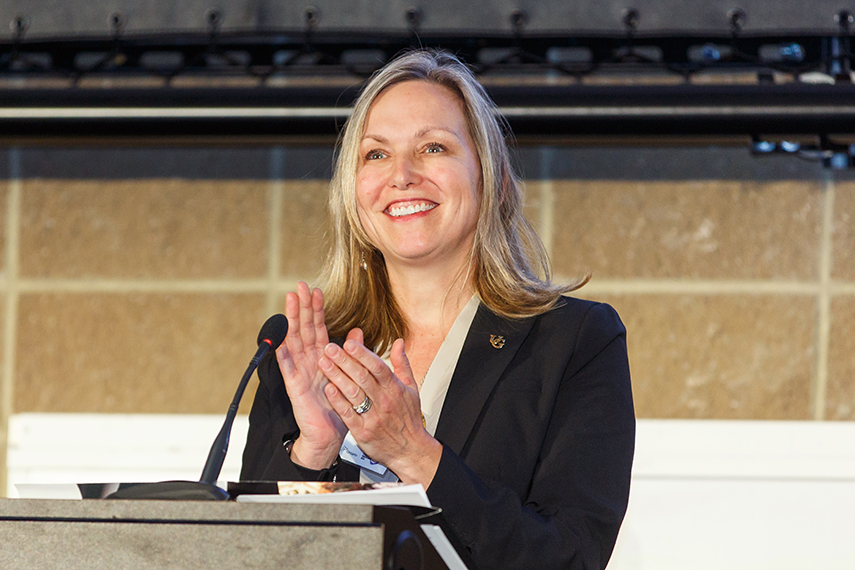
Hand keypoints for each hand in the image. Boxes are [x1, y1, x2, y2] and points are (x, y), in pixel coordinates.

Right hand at [277, 282, 356, 468]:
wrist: (328, 433)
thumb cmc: (338, 405)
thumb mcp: (349, 374)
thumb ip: (352, 352)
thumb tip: (358, 330)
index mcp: (323, 357)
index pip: (318, 327)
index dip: (316, 309)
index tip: (316, 290)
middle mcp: (309, 360)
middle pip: (304, 328)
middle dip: (302, 307)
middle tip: (300, 286)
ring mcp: (300, 371)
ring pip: (294, 340)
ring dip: (292, 320)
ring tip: (290, 300)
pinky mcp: (294, 385)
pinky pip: (287, 366)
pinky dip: (283, 352)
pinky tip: (280, 338)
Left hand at [319, 337, 442, 487]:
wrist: (410, 451)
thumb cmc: (409, 420)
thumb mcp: (412, 389)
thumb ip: (403, 364)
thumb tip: (399, 342)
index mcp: (395, 388)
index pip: (378, 367)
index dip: (363, 354)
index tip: (349, 342)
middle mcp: (384, 401)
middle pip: (363, 377)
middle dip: (344, 360)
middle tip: (329, 348)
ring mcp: (373, 417)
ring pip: (353, 393)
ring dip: (337, 376)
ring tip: (323, 363)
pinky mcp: (363, 432)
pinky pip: (348, 414)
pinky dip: (337, 401)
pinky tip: (328, 388)